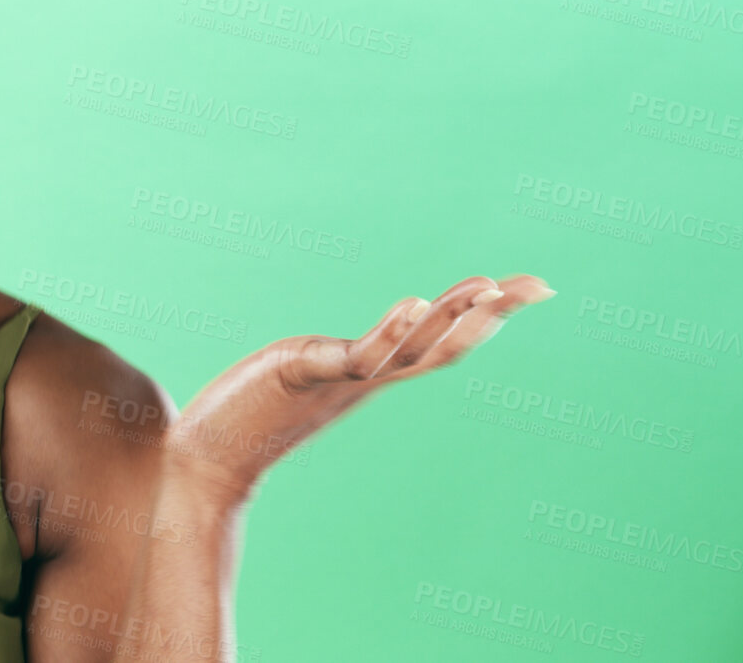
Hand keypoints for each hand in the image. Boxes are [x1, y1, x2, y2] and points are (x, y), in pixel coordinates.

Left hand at [166, 273, 556, 499]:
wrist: (204, 457)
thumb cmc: (248, 416)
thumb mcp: (306, 374)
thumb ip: (333, 360)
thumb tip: (352, 346)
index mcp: (370, 374)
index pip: (441, 342)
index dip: (485, 315)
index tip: (532, 286)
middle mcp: (364, 379)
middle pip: (442, 347)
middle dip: (489, 314)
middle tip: (538, 285)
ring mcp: (337, 379)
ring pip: (408, 352)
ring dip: (447, 320)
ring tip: (487, 289)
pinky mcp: (302, 373)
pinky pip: (355, 355)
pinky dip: (387, 331)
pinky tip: (412, 304)